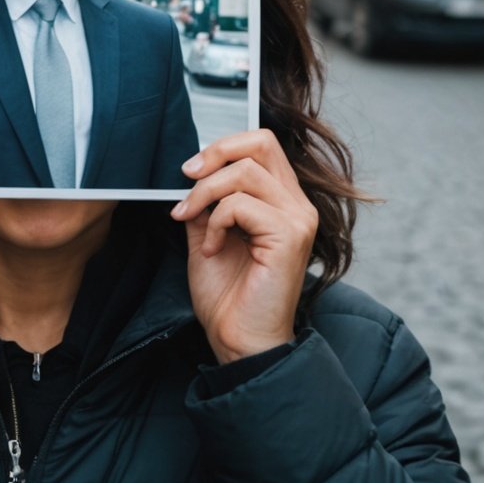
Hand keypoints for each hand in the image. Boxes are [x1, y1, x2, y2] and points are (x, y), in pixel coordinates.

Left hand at [170, 130, 318, 364]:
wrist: (239, 339)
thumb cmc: (228, 296)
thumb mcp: (207, 235)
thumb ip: (206, 202)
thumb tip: (191, 172)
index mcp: (282, 201)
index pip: (261, 144)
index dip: (223, 146)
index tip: (190, 170)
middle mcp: (297, 205)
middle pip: (261, 143)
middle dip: (215, 154)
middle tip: (186, 177)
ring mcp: (297, 219)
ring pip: (244, 172)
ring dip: (205, 194)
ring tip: (192, 222)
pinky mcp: (289, 235)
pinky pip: (240, 204)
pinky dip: (215, 222)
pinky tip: (212, 248)